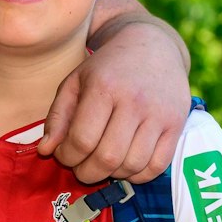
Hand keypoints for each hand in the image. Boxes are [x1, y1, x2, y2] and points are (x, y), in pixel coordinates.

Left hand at [39, 20, 190, 182]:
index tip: (64, 155)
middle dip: (87, 172)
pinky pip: (157, 166)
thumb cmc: (107, 68)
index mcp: (104, 87)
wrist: (152, 47)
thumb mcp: (75, 82)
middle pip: (107, 157)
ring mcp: (159, 114)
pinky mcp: (176, 125)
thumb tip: (45, 150)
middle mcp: (135, 101)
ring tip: (102, 164)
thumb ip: (58, 116)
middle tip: (81, 168)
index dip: (67, 156)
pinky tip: (125, 165)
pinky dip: (138, 175)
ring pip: (132, 165)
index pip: (82, 139)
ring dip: (112, 174)